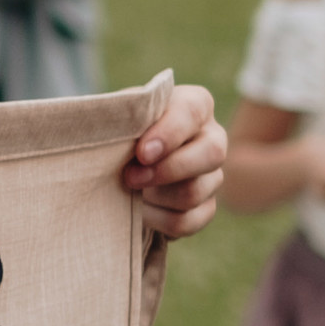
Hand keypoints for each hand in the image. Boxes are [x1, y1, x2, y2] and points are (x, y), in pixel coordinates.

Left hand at [120, 84, 227, 237]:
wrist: (113, 165)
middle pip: (212, 154)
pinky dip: (157, 220)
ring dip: (156, 197)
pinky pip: (187, 220)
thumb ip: (122, 118)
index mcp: (193, 105)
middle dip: (168, 169)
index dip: (169, 133)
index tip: (141, 152)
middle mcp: (211, 137)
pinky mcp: (205, 207)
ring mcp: (212, 175)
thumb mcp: (118, 117)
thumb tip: (111, 129)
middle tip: (130, 177)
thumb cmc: (117, 131)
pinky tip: (138, 212)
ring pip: (196, 191)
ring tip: (127, 192)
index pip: (191, 111)